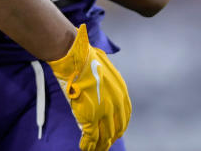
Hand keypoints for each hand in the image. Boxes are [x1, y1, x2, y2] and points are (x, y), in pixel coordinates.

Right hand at [47, 24, 131, 150]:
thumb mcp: (105, 67)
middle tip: (104, 143)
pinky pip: (91, 138)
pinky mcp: (91, 118)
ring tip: (94, 149)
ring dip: (100, 146)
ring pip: (105, 137)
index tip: (114, 131)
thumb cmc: (86, 58)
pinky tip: (84, 147)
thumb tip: (101, 75)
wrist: (76, 58)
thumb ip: (106, 78)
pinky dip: (88, 145)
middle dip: (110, 138)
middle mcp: (116, 105)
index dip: (119, 126)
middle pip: (116, 129)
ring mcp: (104, 113)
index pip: (124, 116)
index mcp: (121, 93)